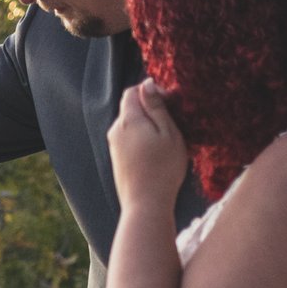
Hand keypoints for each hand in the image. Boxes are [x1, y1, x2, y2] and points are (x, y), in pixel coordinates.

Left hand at [108, 79, 187, 211]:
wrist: (145, 204)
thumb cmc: (163, 169)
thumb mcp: (168, 133)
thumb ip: (156, 107)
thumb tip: (147, 83)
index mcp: (128, 119)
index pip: (132, 91)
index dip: (151, 91)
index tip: (169, 103)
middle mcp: (115, 129)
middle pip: (130, 107)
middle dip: (150, 109)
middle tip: (172, 123)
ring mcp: (114, 145)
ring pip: (131, 124)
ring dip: (147, 125)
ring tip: (165, 141)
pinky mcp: (117, 158)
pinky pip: (129, 139)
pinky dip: (142, 139)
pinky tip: (155, 153)